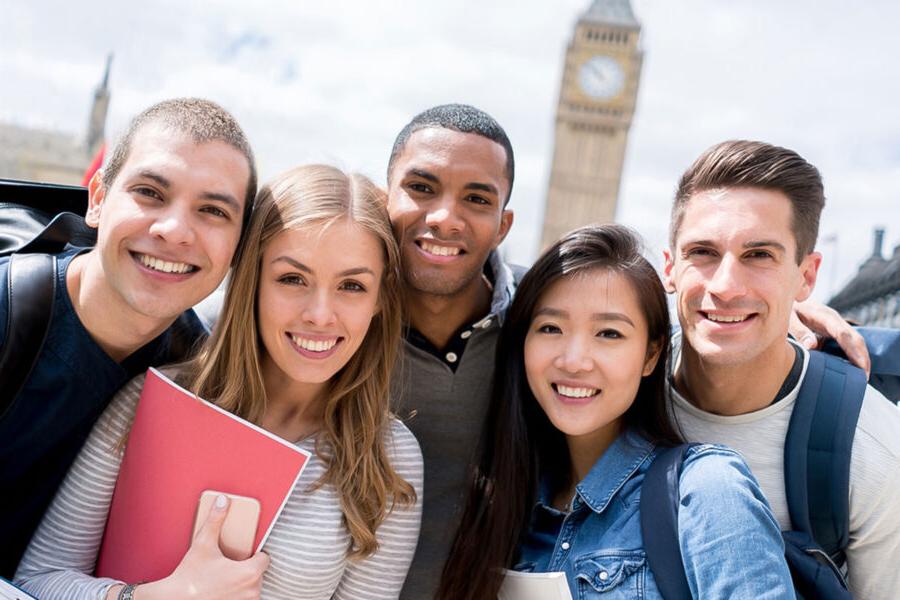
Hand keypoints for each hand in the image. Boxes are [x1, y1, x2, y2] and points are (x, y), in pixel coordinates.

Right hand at [136, 494, 268, 599]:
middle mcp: (252, 591)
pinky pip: (244, 599)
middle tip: (229, 566)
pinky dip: (237, 595)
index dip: (255, 554)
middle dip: (246, 568)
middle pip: (258, 574)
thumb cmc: (190, 576)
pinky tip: (223, 590)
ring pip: (252, 588)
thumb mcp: (203, 543)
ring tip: (224, 579)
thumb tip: (223, 501)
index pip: (264, 559)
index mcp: (250, 572)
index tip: (244, 554)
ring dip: (243, 583)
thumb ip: (216, 520)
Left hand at [790, 299, 870, 376]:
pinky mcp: (835, 330)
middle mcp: (834, 320)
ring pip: (854, 341)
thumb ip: (800, 330)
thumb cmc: (789, 309)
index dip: (852, 349)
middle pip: (854, 338)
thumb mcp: (789, 317)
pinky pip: (848, 343)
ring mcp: (837, 324)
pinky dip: (853, 355)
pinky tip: (852, 369)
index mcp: (823, 315)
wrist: (790, 300)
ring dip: (861, 358)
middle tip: (864, 378)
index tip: (860, 365)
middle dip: (862, 357)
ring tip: (862, 378)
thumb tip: (812, 346)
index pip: (842, 333)